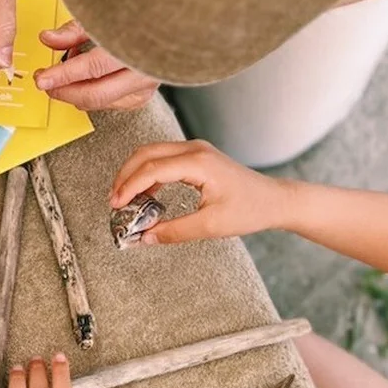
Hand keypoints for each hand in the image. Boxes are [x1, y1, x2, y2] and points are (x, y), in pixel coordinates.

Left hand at [34, 20, 158, 110]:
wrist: (170, 26)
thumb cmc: (138, 17)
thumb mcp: (104, 16)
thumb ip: (74, 31)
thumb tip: (48, 39)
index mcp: (135, 46)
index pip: (93, 68)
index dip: (63, 76)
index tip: (42, 79)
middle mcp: (144, 71)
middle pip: (95, 94)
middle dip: (63, 92)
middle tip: (45, 83)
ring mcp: (145, 87)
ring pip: (99, 102)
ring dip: (75, 93)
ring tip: (64, 75)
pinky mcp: (142, 97)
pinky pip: (108, 103)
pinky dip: (90, 94)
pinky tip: (85, 79)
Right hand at [109, 140, 295, 244]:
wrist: (274, 200)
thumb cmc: (250, 209)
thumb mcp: (210, 226)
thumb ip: (173, 231)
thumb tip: (144, 237)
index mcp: (198, 162)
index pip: (151, 169)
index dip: (129, 187)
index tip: (116, 205)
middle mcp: (194, 149)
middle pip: (145, 154)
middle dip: (125, 176)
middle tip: (114, 202)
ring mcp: (195, 150)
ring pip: (151, 153)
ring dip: (134, 174)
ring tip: (125, 200)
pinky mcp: (196, 156)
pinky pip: (163, 159)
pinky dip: (148, 174)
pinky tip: (145, 196)